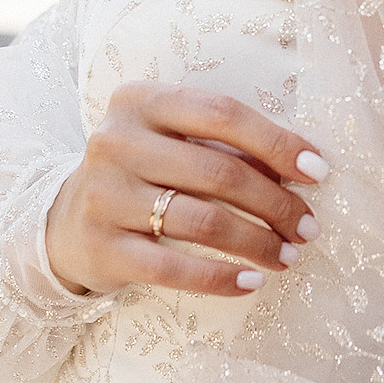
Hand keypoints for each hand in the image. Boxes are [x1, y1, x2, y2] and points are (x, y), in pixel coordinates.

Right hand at [45, 84, 327, 300]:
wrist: (66, 224)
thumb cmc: (142, 175)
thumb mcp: (173, 143)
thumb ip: (225, 146)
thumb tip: (303, 167)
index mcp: (141, 101)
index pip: (222, 113)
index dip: (277, 142)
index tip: (317, 171)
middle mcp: (117, 141)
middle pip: (219, 172)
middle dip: (276, 203)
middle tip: (308, 227)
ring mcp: (105, 195)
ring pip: (203, 222)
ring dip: (258, 243)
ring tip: (289, 256)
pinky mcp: (101, 247)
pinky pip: (174, 268)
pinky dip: (221, 277)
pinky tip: (252, 282)